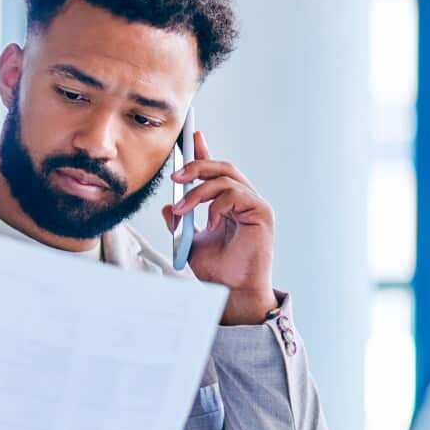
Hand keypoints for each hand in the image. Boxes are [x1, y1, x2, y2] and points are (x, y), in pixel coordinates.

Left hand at [161, 130, 277, 324]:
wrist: (232, 292)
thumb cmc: (217, 270)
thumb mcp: (189, 241)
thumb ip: (180, 221)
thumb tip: (167, 205)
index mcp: (228, 204)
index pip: (215, 172)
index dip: (204, 152)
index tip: (190, 137)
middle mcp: (243, 200)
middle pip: (221, 168)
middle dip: (196, 166)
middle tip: (174, 177)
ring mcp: (255, 205)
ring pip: (225, 179)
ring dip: (198, 192)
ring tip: (181, 210)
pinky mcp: (262, 213)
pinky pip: (236, 195)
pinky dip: (216, 206)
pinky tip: (209, 223)